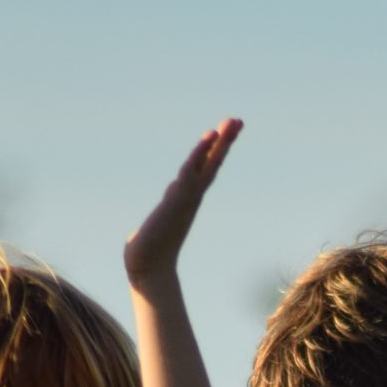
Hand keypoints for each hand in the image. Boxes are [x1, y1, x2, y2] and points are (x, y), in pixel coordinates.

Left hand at [125, 118, 242, 284]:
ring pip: (207, 164)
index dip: (215, 150)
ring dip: (220, 143)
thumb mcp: (161, 218)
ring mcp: (188, 196)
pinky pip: (193, 170)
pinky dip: (201, 154)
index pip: (205, 168)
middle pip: (212, 162)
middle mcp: (192, 194)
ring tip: (231, 124)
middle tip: (238, 120)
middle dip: (225, 142)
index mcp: (188, 197)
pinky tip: (208, 139)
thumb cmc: (151, 249)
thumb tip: (169, 201)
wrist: (148, 266)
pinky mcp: (179, 199)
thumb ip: (167, 206)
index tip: (222, 131)